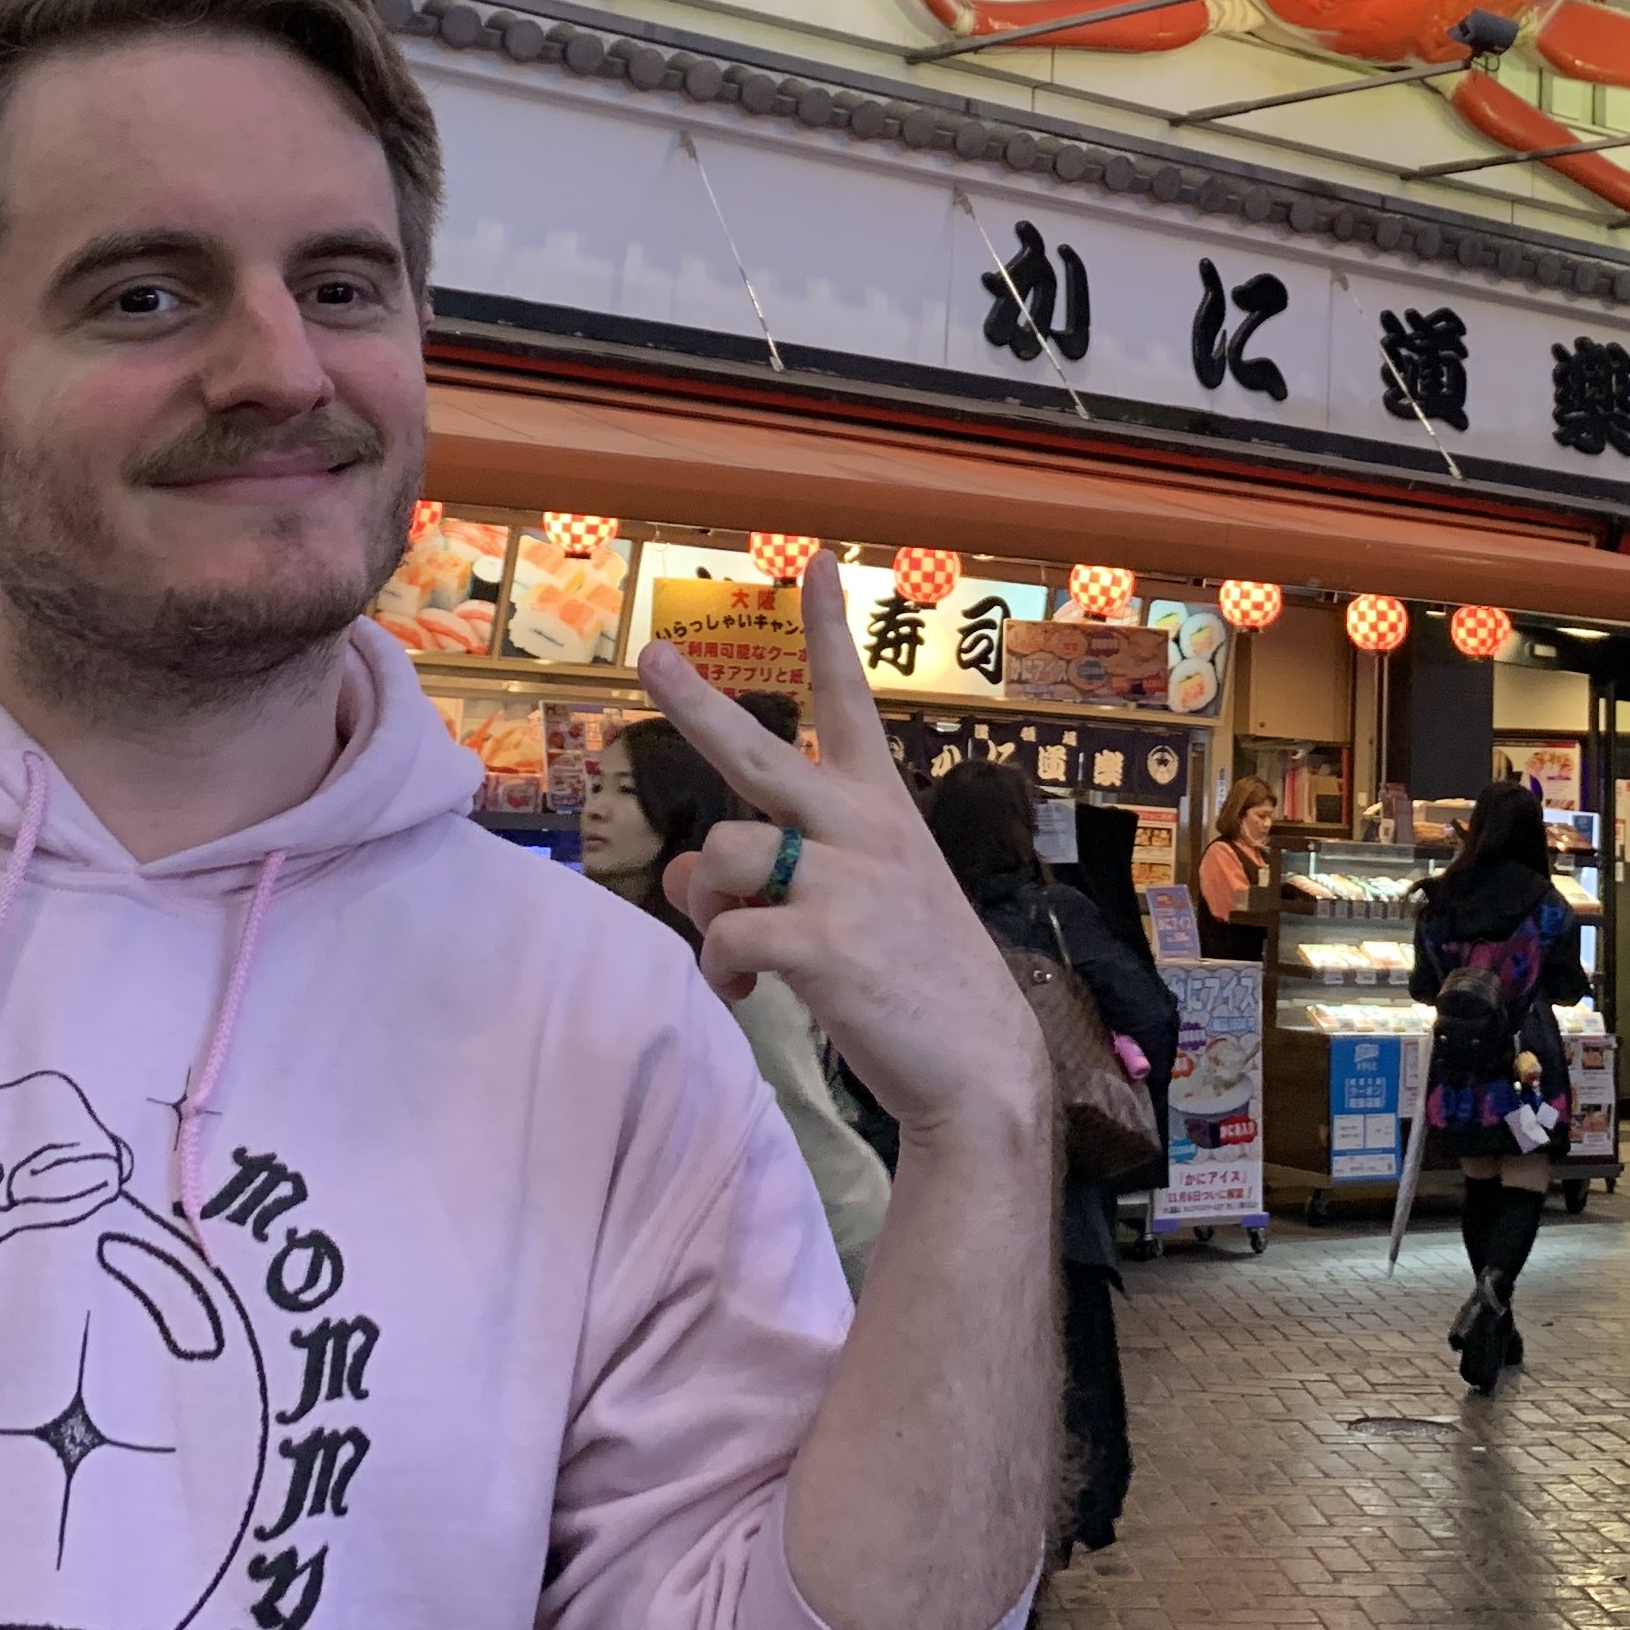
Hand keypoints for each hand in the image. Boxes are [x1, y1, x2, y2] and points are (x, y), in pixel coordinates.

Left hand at [640, 554, 1045, 1141]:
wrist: (980, 1065)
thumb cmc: (919, 981)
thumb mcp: (864, 905)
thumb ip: (777, 875)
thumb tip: (686, 878)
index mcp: (882, 808)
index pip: (852, 701)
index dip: (830, 630)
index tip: (816, 565)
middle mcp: (862, 827)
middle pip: (757, 749)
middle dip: (693, 701)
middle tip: (649, 656)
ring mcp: (843, 879)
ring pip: (721, 857)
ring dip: (709, 911)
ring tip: (741, 958)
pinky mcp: (821, 941)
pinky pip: (726, 933)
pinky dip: (722, 970)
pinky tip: (750, 994)